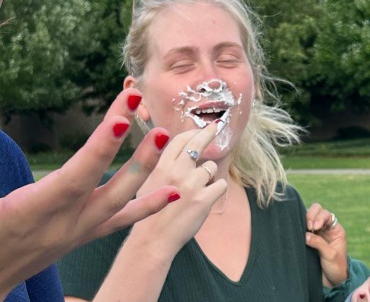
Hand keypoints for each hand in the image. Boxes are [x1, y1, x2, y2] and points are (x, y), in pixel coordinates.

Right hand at [0, 89, 176, 301]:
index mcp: (31, 214)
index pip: (74, 178)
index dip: (98, 150)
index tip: (121, 119)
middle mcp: (62, 225)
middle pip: (106, 184)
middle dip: (133, 149)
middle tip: (151, 115)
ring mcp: (75, 233)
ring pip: (119, 200)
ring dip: (144, 167)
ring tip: (165, 134)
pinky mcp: (80, 236)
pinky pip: (121, 221)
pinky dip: (148, 206)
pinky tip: (174, 191)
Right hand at [93, 120, 227, 301]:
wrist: (152, 241)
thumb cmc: (149, 214)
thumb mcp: (148, 183)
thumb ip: (162, 166)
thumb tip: (178, 150)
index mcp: (159, 165)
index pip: (180, 139)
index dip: (192, 132)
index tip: (201, 128)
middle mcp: (176, 170)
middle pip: (198, 143)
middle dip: (209, 133)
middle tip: (216, 127)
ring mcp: (191, 184)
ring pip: (211, 167)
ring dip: (209, 176)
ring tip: (197, 191)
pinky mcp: (204, 199)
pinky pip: (221, 184)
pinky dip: (217, 190)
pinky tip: (207, 198)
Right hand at [305, 203, 347, 286]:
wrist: (332, 281)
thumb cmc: (336, 268)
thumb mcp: (330, 255)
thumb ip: (319, 243)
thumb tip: (305, 234)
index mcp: (336, 230)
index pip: (327, 215)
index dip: (319, 217)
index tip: (314, 226)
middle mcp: (326, 228)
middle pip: (318, 211)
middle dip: (311, 215)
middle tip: (308, 226)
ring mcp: (317, 233)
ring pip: (309, 217)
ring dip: (305, 220)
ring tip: (303, 229)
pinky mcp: (308, 239)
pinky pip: (303, 228)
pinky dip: (300, 227)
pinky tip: (297, 231)